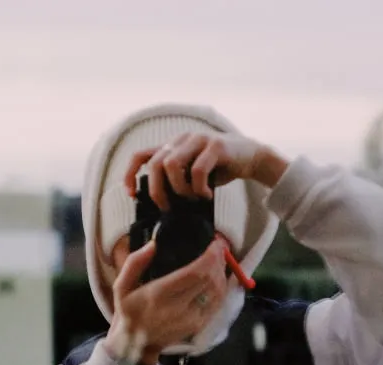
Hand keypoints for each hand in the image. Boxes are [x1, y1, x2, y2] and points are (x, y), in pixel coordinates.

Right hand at [103, 237, 227, 364]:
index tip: (214, 243)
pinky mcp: (198, 326)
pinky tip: (219, 276)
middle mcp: (178, 308)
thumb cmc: (129, 311)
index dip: (209, 256)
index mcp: (158, 295)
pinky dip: (222, 288)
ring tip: (220, 259)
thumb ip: (135, 262)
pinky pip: (217, 303)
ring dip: (222, 272)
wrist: (135, 346)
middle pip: (209, 280)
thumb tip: (153, 244)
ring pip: (217, 292)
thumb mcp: (121, 286)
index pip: (194, 273)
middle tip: (219, 248)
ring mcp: (191, 319)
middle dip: (218, 260)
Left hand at [124, 131, 288, 209]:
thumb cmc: (220, 168)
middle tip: (168, 208)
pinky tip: (206, 195)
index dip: (130, 174)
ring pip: (172, 165)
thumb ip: (177, 181)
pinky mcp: (216, 146)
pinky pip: (198, 170)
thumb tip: (161, 203)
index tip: (132, 195)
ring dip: (179, 189)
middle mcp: (182, 139)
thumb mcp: (193, 174)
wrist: (253, 156)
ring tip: (191, 199)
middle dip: (157, 191)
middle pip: (155, 164)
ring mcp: (198, 140)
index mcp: (173, 145)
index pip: (140, 155)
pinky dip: (199, 188)